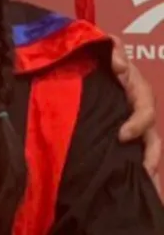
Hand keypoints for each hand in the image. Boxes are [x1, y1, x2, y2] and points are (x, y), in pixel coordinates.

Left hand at [110, 34, 161, 190]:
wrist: (88, 63)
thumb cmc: (103, 57)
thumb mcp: (109, 48)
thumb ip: (114, 48)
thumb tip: (120, 64)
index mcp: (139, 92)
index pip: (146, 111)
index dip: (138, 124)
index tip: (122, 135)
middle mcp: (138, 112)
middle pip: (152, 139)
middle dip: (151, 158)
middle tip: (145, 175)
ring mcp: (130, 125)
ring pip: (145, 151)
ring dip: (146, 170)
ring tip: (145, 192)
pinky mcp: (118, 136)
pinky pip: (128, 155)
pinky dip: (133, 172)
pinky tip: (128, 190)